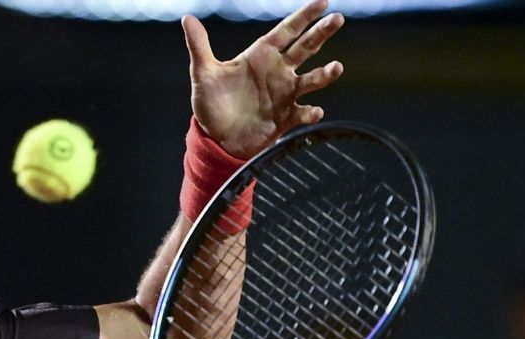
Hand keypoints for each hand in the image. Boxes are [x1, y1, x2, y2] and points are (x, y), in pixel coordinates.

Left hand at [183, 0, 344, 158]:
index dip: (303, 16)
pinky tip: (315, 111)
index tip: (322, 2)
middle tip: (337, 18)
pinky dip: (310, 112)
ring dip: (324, 74)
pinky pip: (302, 113)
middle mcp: (277, 72)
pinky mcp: (285, 118)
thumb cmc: (211, 104)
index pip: (286, 30)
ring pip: (311, 79)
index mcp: (260, 56)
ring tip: (336, 68)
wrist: (216, 139)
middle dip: (321, 33)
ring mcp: (284, 95)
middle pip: (305, 48)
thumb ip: (199, 46)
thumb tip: (187, 18)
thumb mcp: (204, 74)